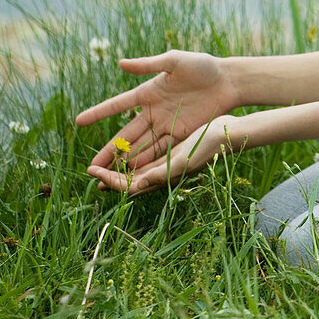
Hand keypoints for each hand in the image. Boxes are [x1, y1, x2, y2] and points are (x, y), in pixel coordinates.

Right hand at [75, 50, 238, 173]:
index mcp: (148, 91)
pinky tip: (133, 175)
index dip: (99, 113)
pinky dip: (145, 163)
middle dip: (108, 152)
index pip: (118, 105)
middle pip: (125, 135)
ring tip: (107, 177)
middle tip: (90, 168)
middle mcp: (153, 111)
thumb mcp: (174, 61)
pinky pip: (159, 151)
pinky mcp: (180, 134)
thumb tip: (120, 64)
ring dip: (124, 162)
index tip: (78, 121)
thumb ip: (149, 64)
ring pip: (140, 147)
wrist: (228, 80)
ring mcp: (166, 125)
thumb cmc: (201, 66)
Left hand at [86, 114, 239, 196]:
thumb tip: (135, 185)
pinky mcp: (172, 148)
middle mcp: (162, 172)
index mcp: (163, 178)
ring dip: (119, 167)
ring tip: (102, 163)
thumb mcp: (183, 160)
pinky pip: (148, 154)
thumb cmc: (209, 146)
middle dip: (109, 176)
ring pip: (137, 167)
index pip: (129, 184)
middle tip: (89, 170)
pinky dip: (134, 154)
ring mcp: (167, 161)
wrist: (229, 133)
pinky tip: (126, 149)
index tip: (93, 171)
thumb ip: (161, 173)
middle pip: (129, 179)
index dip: (110, 180)